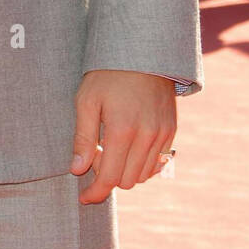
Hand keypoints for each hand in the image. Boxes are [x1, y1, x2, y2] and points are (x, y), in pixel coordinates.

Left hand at [71, 70, 175, 203]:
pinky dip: (142, 163)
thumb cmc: (108, 74)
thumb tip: (77, 169)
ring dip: (126, 171)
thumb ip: (83, 138)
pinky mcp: (171, 130)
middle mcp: (147, 136)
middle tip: (96, 155)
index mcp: (123, 130)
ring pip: (144, 175)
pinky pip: (158, 162)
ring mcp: (163, 134)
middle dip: (109, 177)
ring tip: (111, 147)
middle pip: (128, 182)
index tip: (83, 197)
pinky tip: (129, 147)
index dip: (95, 192)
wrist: (142, 51)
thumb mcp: (87, 100)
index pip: (110, 178)